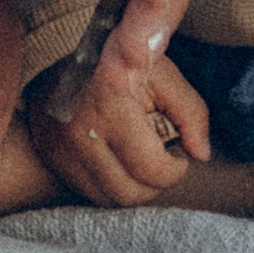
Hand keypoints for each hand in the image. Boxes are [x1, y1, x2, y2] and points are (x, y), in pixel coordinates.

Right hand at [29, 47, 212, 208]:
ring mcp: (61, 148)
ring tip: (138, 159)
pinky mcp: (51, 158)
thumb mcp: (161, 73)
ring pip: (109, 199)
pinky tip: (116, 160)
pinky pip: (89, 193)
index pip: (150, 168)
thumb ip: (190, 111)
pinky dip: (109, 184)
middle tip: (160, 160)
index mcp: (112, 103)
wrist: (66, 53)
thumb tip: (202, 154)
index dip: (174, 170)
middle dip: (154, 183)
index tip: (179, 157)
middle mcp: (81, 131)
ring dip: (132, 186)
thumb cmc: (122, 63)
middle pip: (130, 193)